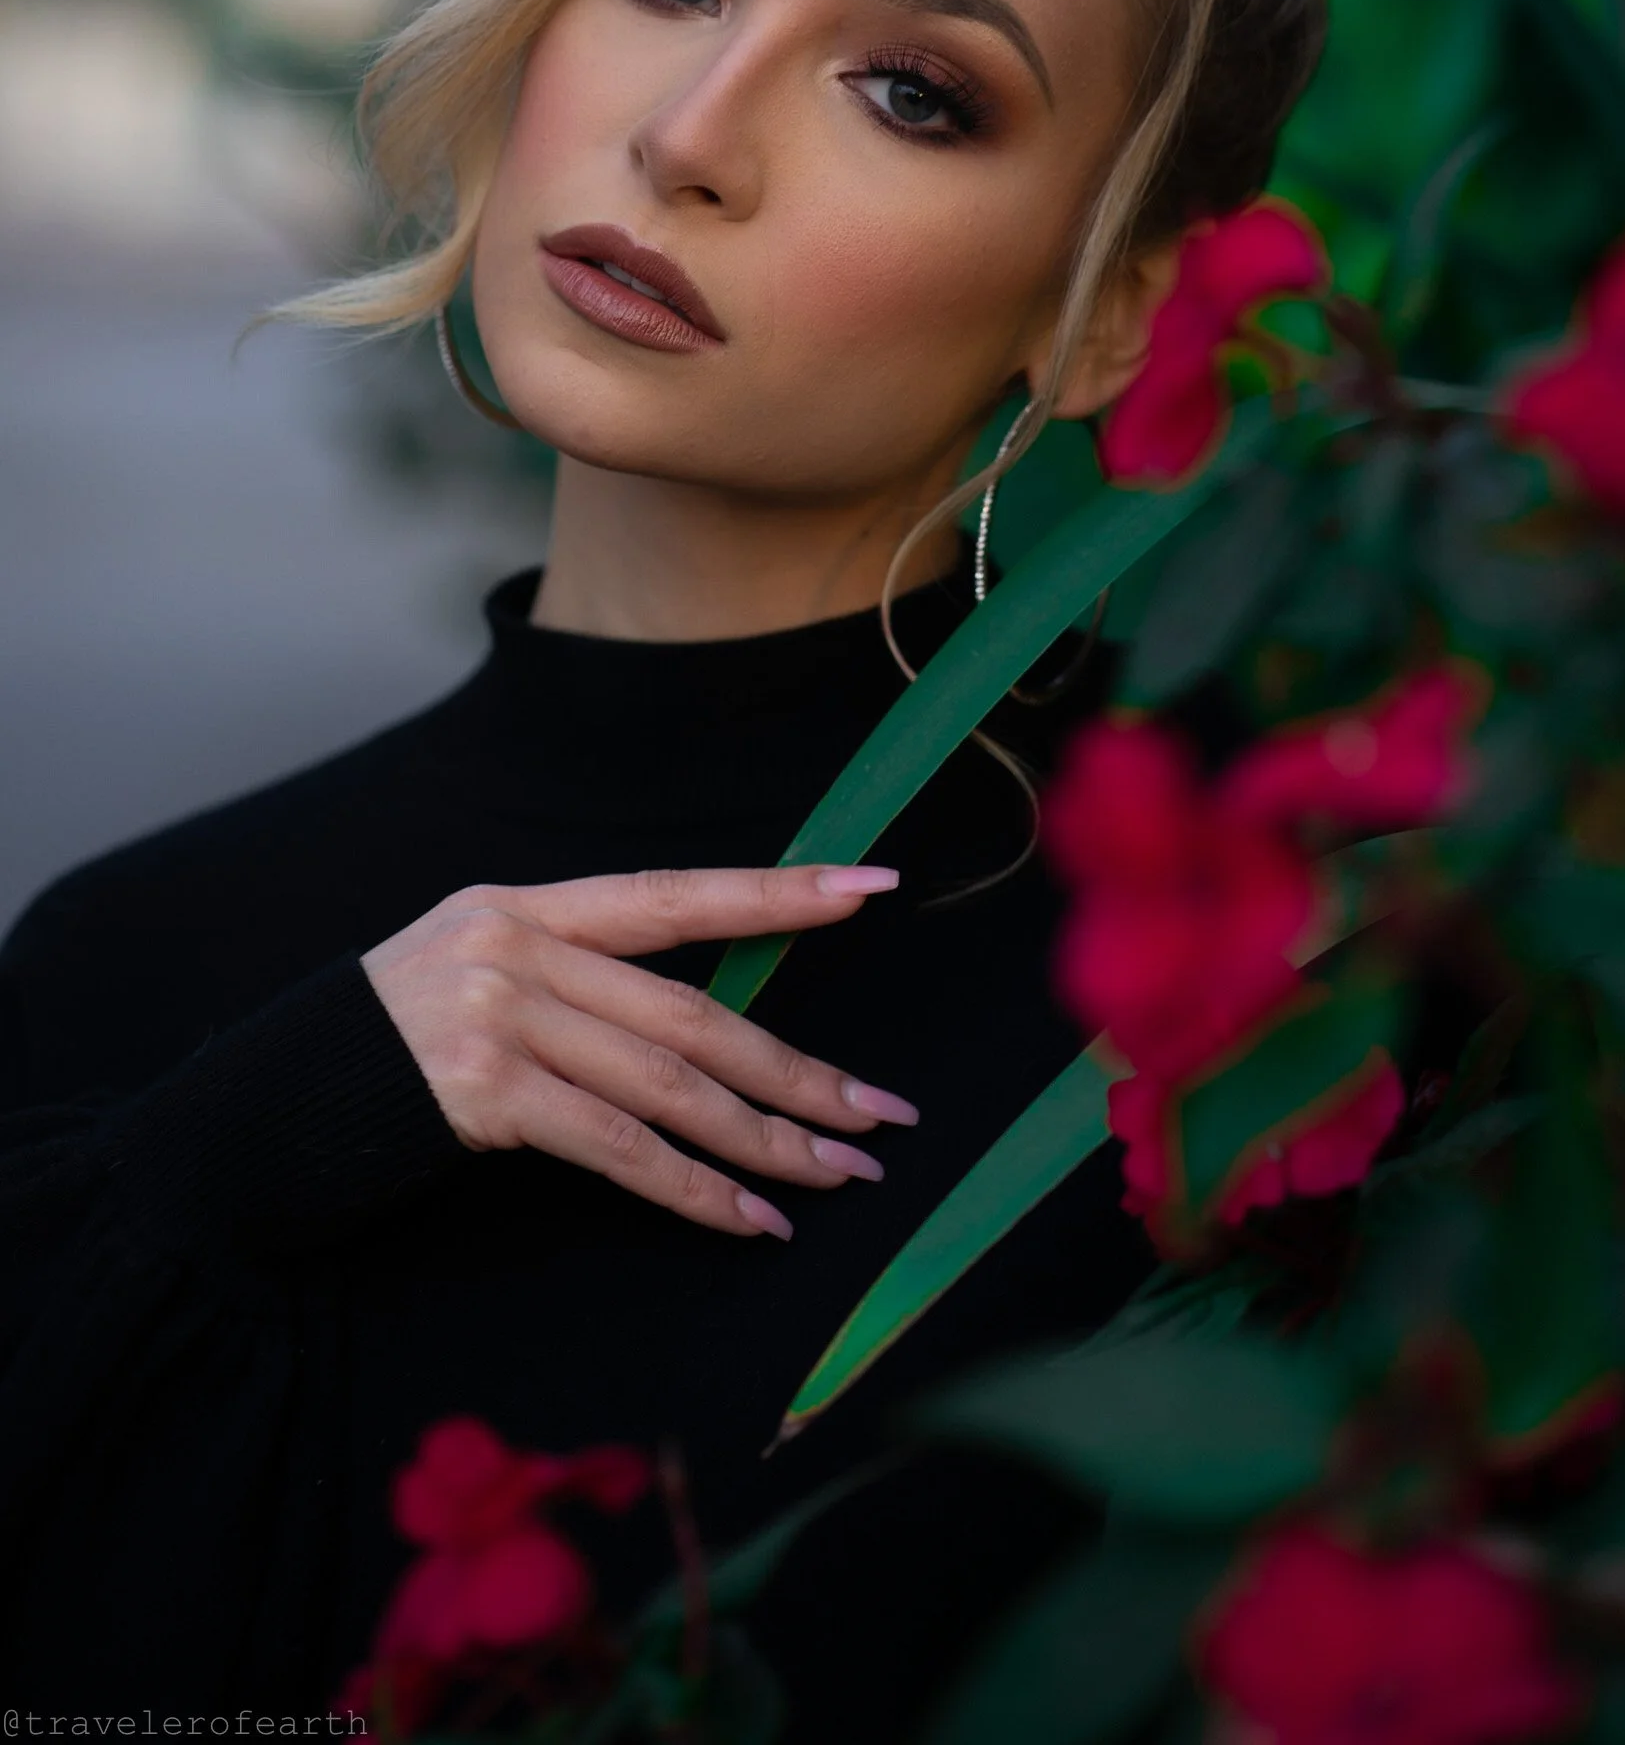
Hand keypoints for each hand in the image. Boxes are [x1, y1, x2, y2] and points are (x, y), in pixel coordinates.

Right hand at [361, 864, 915, 1240]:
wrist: (261, 1110)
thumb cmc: (383, 1050)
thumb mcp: (470, 974)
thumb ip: (571, 981)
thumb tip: (702, 1033)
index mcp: (524, 906)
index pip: (671, 895)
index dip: (774, 892)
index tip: (868, 887)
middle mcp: (516, 946)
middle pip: (690, 1009)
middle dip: (796, 1069)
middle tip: (880, 1114)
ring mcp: (498, 1015)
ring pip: (668, 1081)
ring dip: (763, 1141)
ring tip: (837, 1177)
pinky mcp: (482, 1091)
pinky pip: (616, 1146)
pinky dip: (690, 1188)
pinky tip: (746, 1219)